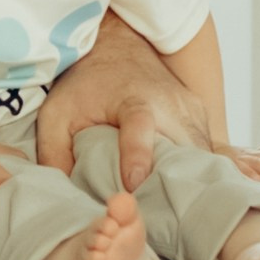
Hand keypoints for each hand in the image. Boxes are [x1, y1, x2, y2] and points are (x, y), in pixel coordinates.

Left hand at [36, 14, 210, 191]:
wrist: (119, 45)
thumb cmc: (87, 83)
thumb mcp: (57, 114)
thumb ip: (54, 153)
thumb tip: (65, 197)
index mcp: (133, 100)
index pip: (139, 127)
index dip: (138, 155)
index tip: (134, 182)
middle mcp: (169, 104)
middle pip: (182, 150)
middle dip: (171, 183)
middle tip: (154, 214)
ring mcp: (190, 110)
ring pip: (199, 156)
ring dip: (187, 181)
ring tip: (168, 208)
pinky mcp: (200, 117)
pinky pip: (205, 152)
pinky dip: (195, 172)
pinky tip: (180, 191)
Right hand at [228, 141, 259, 185]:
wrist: (197, 157)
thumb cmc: (226, 166)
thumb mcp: (246, 164)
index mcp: (255, 153)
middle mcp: (248, 154)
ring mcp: (237, 158)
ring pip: (259, 162)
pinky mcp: (225, 164)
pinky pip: (237, 169)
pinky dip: (247, 173)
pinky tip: (256, 180)